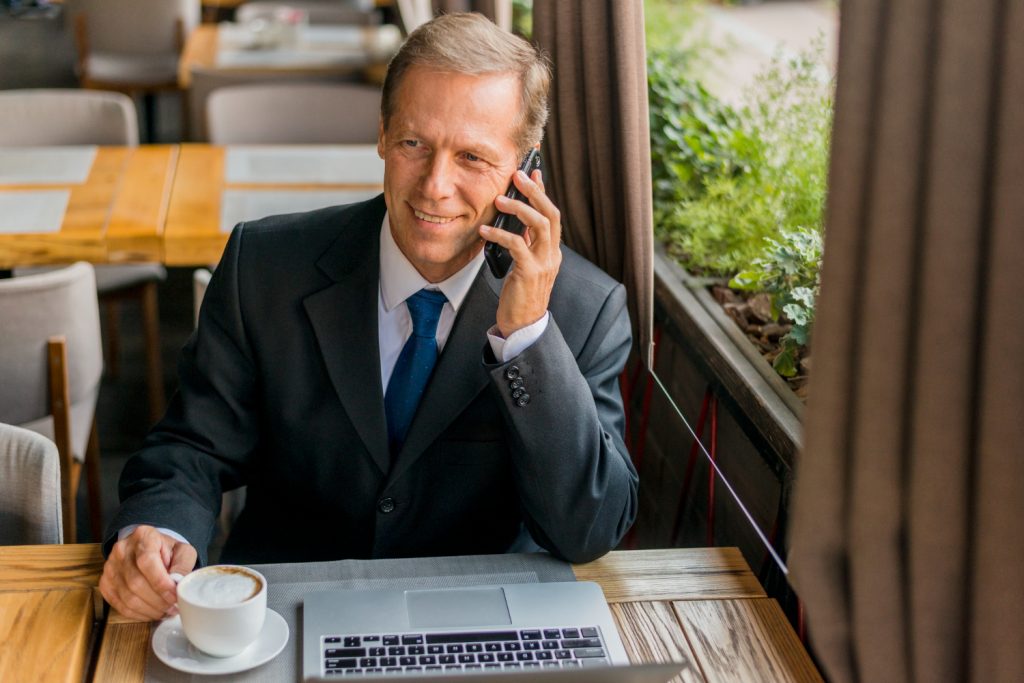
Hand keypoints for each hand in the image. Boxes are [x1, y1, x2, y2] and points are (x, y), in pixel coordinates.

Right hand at [99, 525, 196, 620]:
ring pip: (127, 597)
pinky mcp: (105, 583)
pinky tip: (152, 613)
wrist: (147, 549)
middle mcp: (122, 550)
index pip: (147, 562)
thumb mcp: (182, 551)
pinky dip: (138, 614)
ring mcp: (110, 567)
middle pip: (136, 583)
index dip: (161, 583)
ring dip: (149, 610)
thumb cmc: (166, 551)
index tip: (174, 596)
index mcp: (143, 536)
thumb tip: (178, 584)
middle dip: (158, 601)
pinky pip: (120, 605)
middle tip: (173, 608)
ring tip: (165, 611)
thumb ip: (183, 565)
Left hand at [480, 168, 561, 337]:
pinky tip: (485, 230)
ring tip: (500, 200)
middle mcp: (552, 254)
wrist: (523, 325)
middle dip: (535, 192)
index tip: (533, 172)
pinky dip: (500, 234)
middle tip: (518, 176)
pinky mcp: (529, 273)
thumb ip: (526, 243)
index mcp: (552, 250)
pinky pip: (516, 246)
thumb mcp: (526, 265)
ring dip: (519, 209)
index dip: (543, 192)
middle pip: (550, 214)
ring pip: (538, 225)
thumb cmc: (521, 294)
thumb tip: (516, 221)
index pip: (552, 214)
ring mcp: (543, 263)